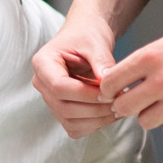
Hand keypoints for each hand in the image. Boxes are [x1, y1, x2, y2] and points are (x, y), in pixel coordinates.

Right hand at [31, 17, 120, 138]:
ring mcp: (49, 99)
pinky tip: (108, 112)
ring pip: (69, 121)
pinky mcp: (60, 110)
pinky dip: (93, 125)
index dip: (86, 94)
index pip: (59, 87)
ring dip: (97, 119)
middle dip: (95, 109)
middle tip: (120, 102)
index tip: (110, 92)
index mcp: (42, 63)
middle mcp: (41, 83)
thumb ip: (102, 62)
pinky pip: (74, 127)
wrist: (85, 37)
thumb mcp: (95, 43)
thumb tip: (110, 86)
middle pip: (64, 108)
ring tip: (119, 107)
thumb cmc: (87, 35)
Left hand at [100, 9, 162, 138]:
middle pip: (123, 107)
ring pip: (145, 121)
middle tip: (134, 99)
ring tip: (159, 103)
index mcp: (151, 57)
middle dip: (125, 104)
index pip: (110, 83)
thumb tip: (119, 83)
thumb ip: (142, 63)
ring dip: (148, 114)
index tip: (113, 90)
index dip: (108, 89)